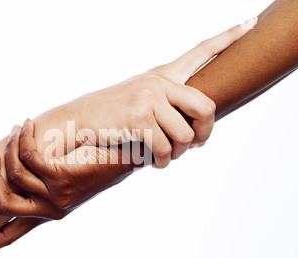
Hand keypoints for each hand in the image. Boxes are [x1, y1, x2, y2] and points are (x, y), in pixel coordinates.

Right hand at [0, 119, 135, 257]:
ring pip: (14, 174)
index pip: (12, 235)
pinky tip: (28, 126)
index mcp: (48, 212)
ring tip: (16, 130)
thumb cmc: (96, 163)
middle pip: (1, 204)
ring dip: (9, 147)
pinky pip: (29, 156)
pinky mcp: (62, 178)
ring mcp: (55, 196)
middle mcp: (49, 209)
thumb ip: (41, 180)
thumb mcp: (65, 178)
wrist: (125, 156)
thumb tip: (12, 166)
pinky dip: (23, 138)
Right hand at [65, 22, 254, 167]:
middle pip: (206, 107)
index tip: (250, 22)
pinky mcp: (139, 118)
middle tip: (197, 144)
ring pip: (185, 136)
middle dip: (205, 132)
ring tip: (165, 156)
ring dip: (178, 154)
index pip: (199, 51)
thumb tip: (198, 138)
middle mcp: (159, 82)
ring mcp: (149, 98)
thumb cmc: (113, 115)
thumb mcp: (141, 101)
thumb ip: (169, 109)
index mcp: (162, 75)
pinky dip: (163, 162)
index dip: (227, 37)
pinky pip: (166, 149)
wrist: (80, 119)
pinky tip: (154, 162)